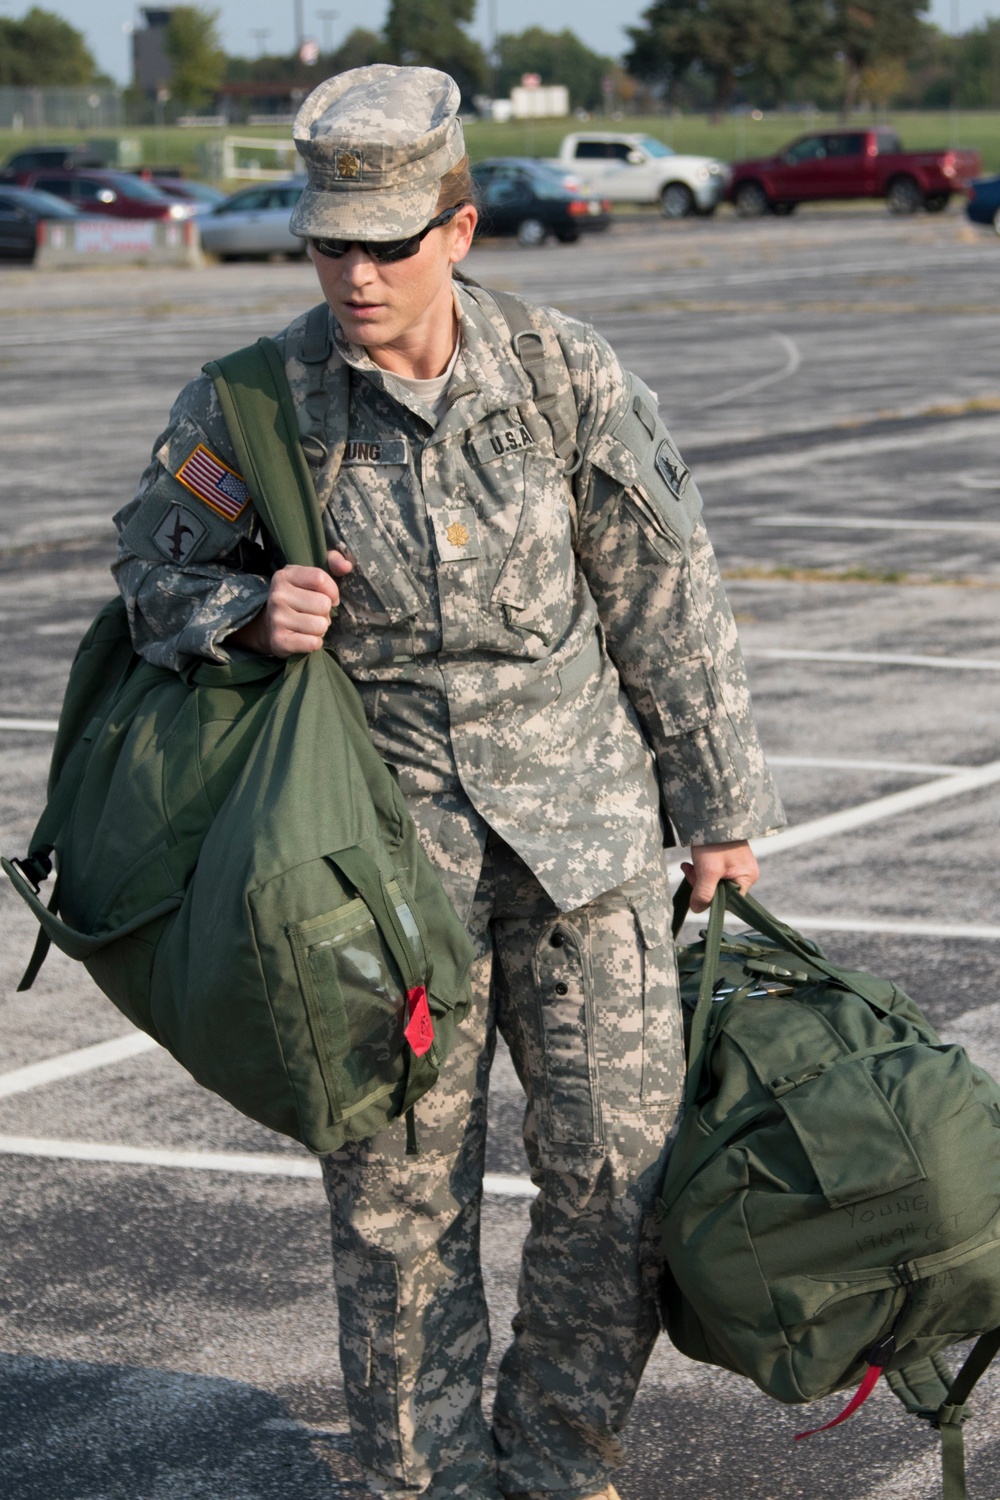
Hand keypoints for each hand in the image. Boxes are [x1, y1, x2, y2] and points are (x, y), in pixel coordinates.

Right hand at [229, 550, 351, 657]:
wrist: (270, 626)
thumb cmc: (300, 597)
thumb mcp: (312, 575)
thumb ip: (333, 561)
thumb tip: (346, 566)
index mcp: (285, 575)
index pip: (319, 578)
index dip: (332, 591)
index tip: (330, 597)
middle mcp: (277, 595)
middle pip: (323, 604)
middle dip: (325, 612)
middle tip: (314, 614)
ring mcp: (276, 618)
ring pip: (320, 625)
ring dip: (321, 628)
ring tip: (309, 625)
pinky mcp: (278, 640)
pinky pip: (313, 643)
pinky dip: (315, 642)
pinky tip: (304, 637)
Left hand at [681, 840, 758, 914]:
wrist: (713, 814)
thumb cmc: (714, 842)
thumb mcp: (707, 870)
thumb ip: (704, 893)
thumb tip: (697, 910)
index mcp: (747, 878)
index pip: (729, 902)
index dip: (711, 898)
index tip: (697, 886)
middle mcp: (745, 873)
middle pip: (720, 892)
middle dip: (701, 884)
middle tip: (690, 871)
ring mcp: (736, 866)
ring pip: (713, 882)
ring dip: (698, 876)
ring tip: (689, 865)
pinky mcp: (726, 859)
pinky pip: (711, 872)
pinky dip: (700, 869)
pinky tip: (691, 863)